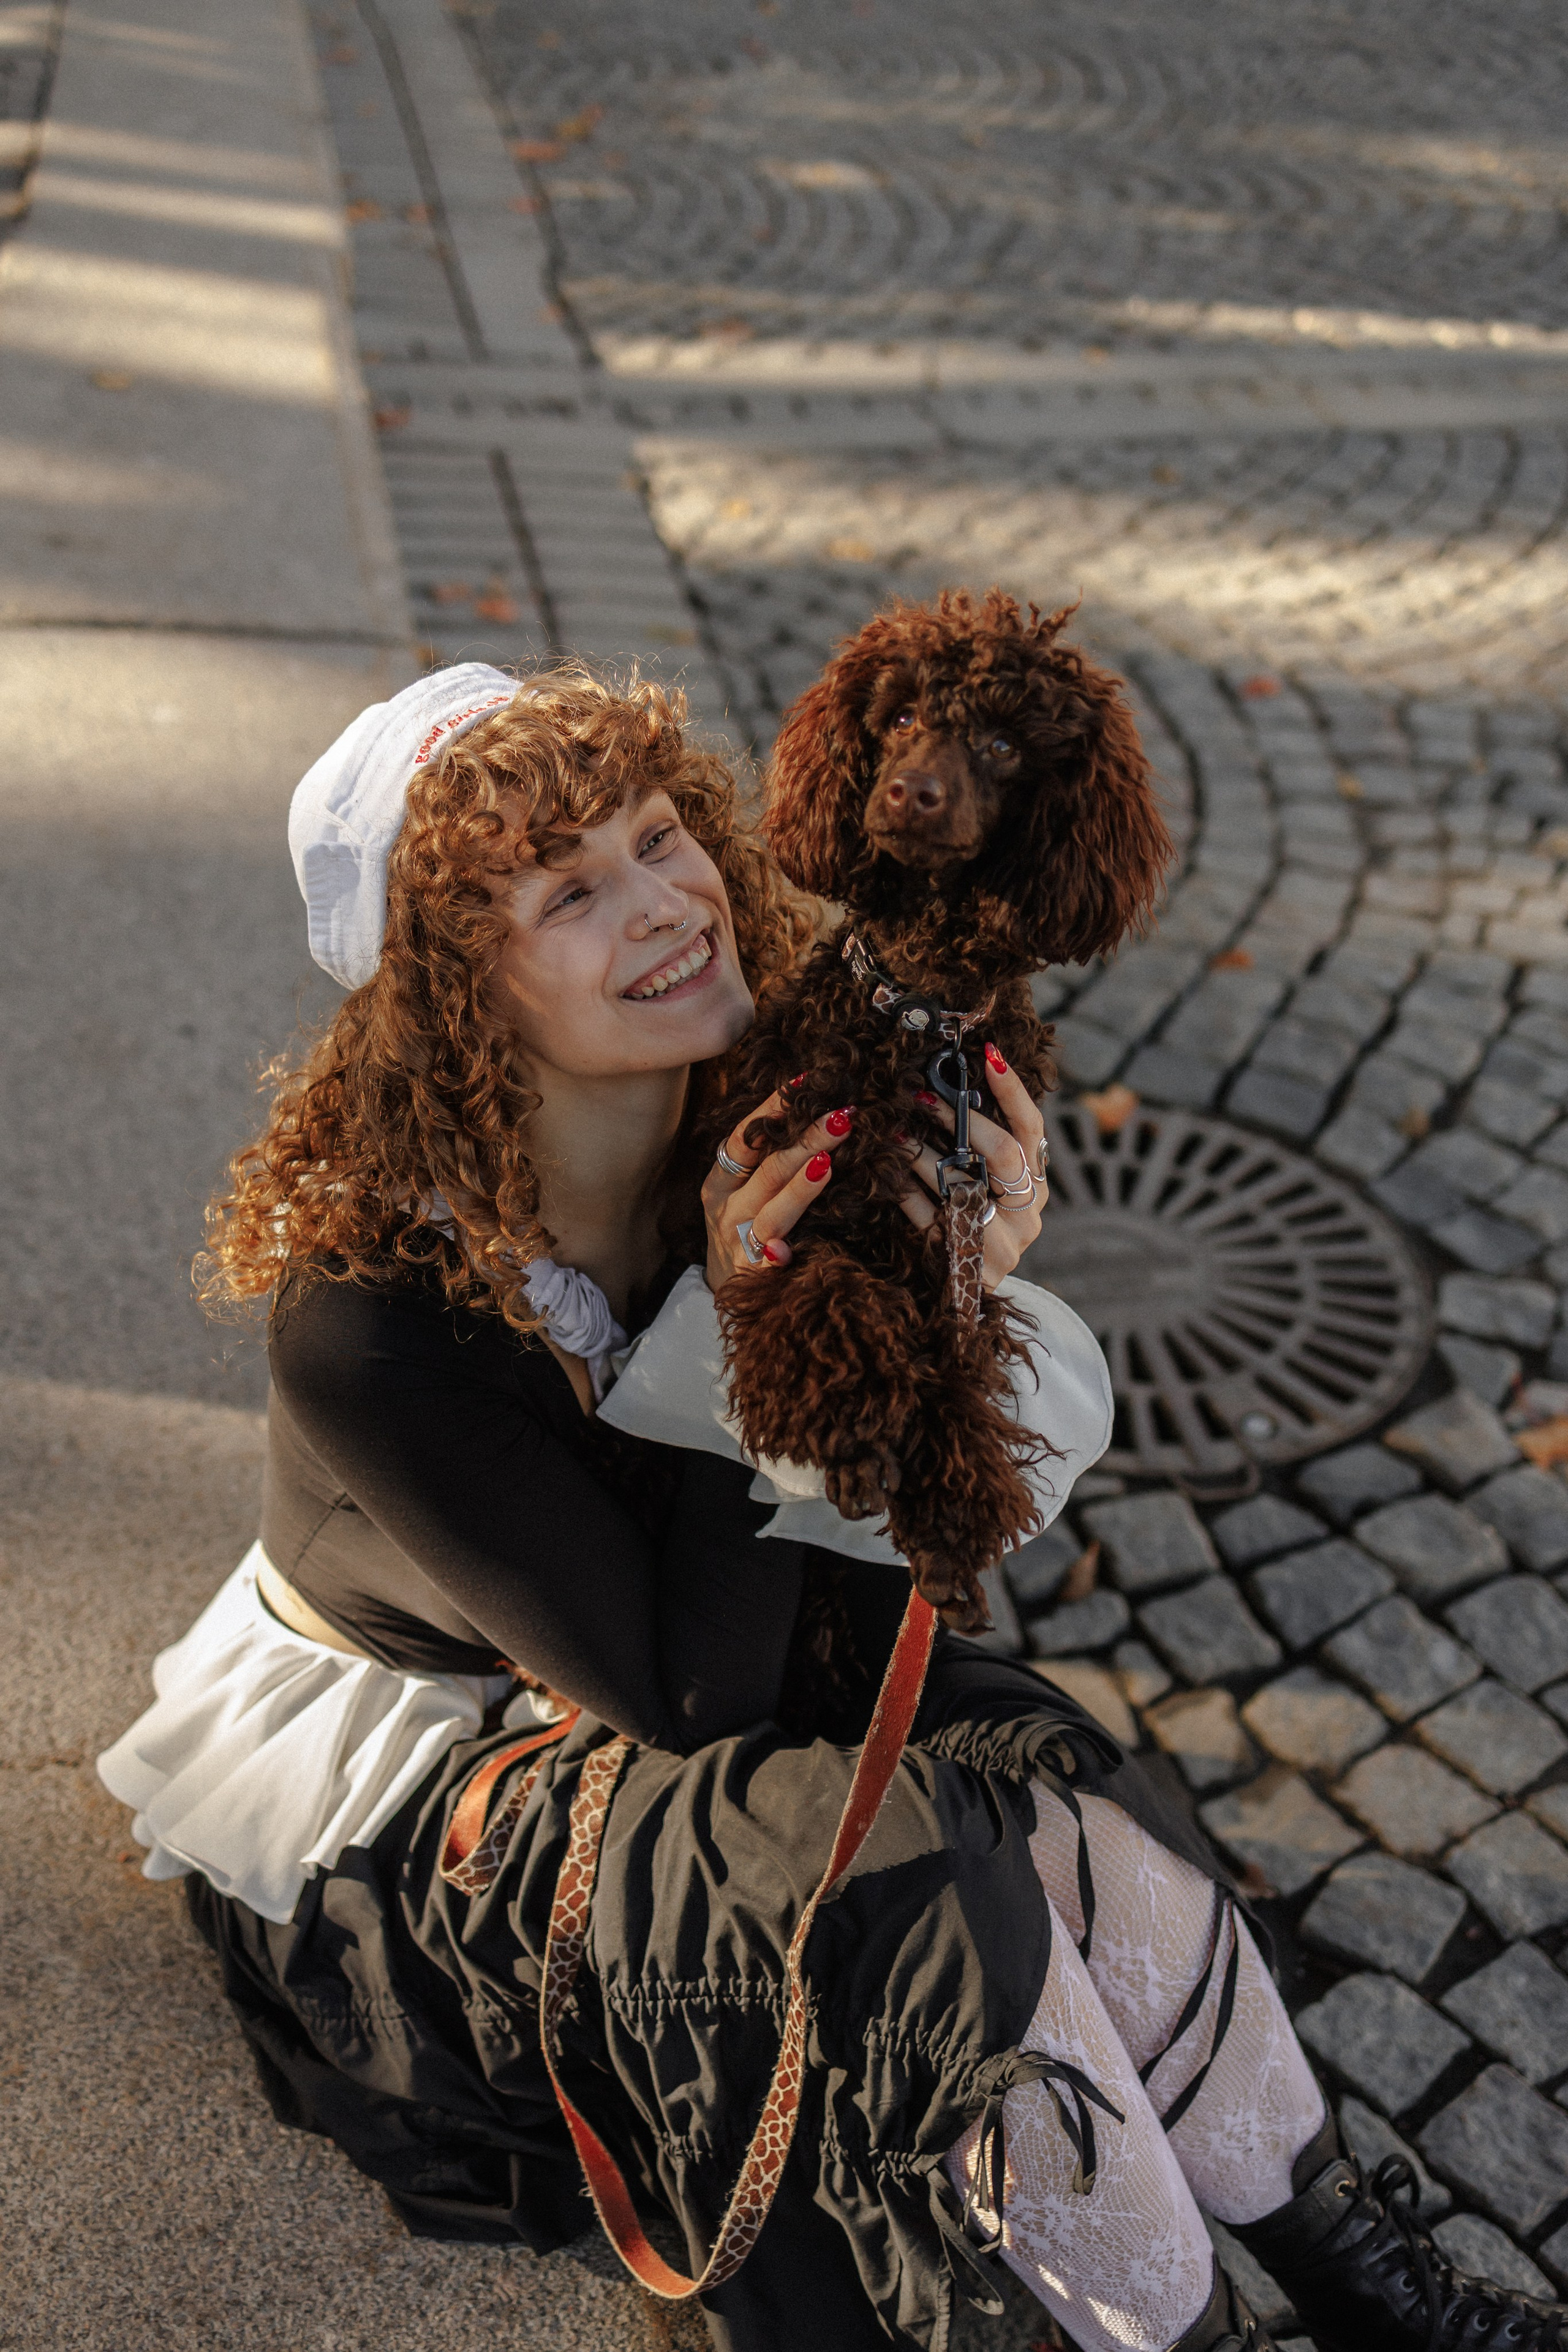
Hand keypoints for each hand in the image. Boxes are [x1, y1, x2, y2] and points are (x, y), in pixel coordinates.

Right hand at [703, 1093, 854, 1293]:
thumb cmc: (742, 1229)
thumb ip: (765, 1161)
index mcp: (720, 1183)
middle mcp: (726, 1210)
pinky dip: (776, 1255)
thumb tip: (810, 1114)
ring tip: (826, 1163)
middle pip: (768, 1170)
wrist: (725, 1291)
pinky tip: (786, 1249)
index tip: (804, 1083)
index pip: (745, 1137)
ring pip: (771, 1214)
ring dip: (800, 1189)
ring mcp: (738, 1243)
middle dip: (806, 1140)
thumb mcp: (741, 1192)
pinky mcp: (752, 1277)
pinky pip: (768, 1263)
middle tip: (842, 1117)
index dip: (771, 1109)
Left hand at [896, 1043, 1047, 1287]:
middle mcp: (1026, 1215)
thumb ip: (981, 1146)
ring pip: (963, 1186)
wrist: (965, 1294)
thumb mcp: (987, 1187)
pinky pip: (930, 1220)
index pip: (1031, 1129)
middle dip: (962, 1120)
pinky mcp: (966, 1265)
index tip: (988, 1055)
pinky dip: (906, 1194)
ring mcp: (1000, 1244)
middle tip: (923, 1095)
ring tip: (894, 1130)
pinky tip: (886, 1174)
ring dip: (922, 1154)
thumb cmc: (972, 1224)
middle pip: (1003, 1154)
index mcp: (1035, 1186)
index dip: (1013, 1092)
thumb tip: (953, 1082)